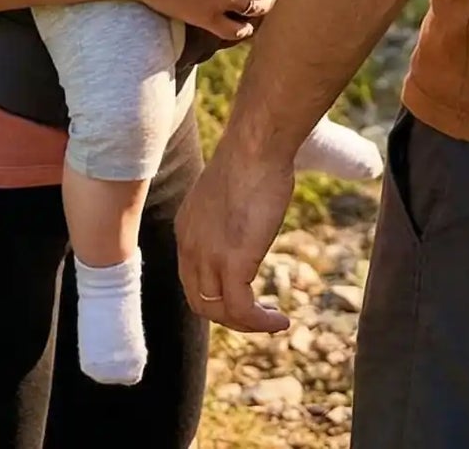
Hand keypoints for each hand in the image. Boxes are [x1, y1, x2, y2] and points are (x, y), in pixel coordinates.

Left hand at [177, 134, 296, 332]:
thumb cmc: (252, 156)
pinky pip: (242, 310)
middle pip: (201, 300)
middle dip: (229, 315)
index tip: (244, 295)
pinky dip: (260, 323)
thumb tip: (248, 217)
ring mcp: (208, 256)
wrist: (256, 145)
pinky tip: (281, 320)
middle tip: (257, 315)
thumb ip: (229, 213)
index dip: (217, 293)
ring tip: (273, 321)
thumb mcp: (230, 190)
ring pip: (219, 311)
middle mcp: (190, 246)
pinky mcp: (233, 262)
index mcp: (187, 228)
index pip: (193, 277)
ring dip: (247, 324)